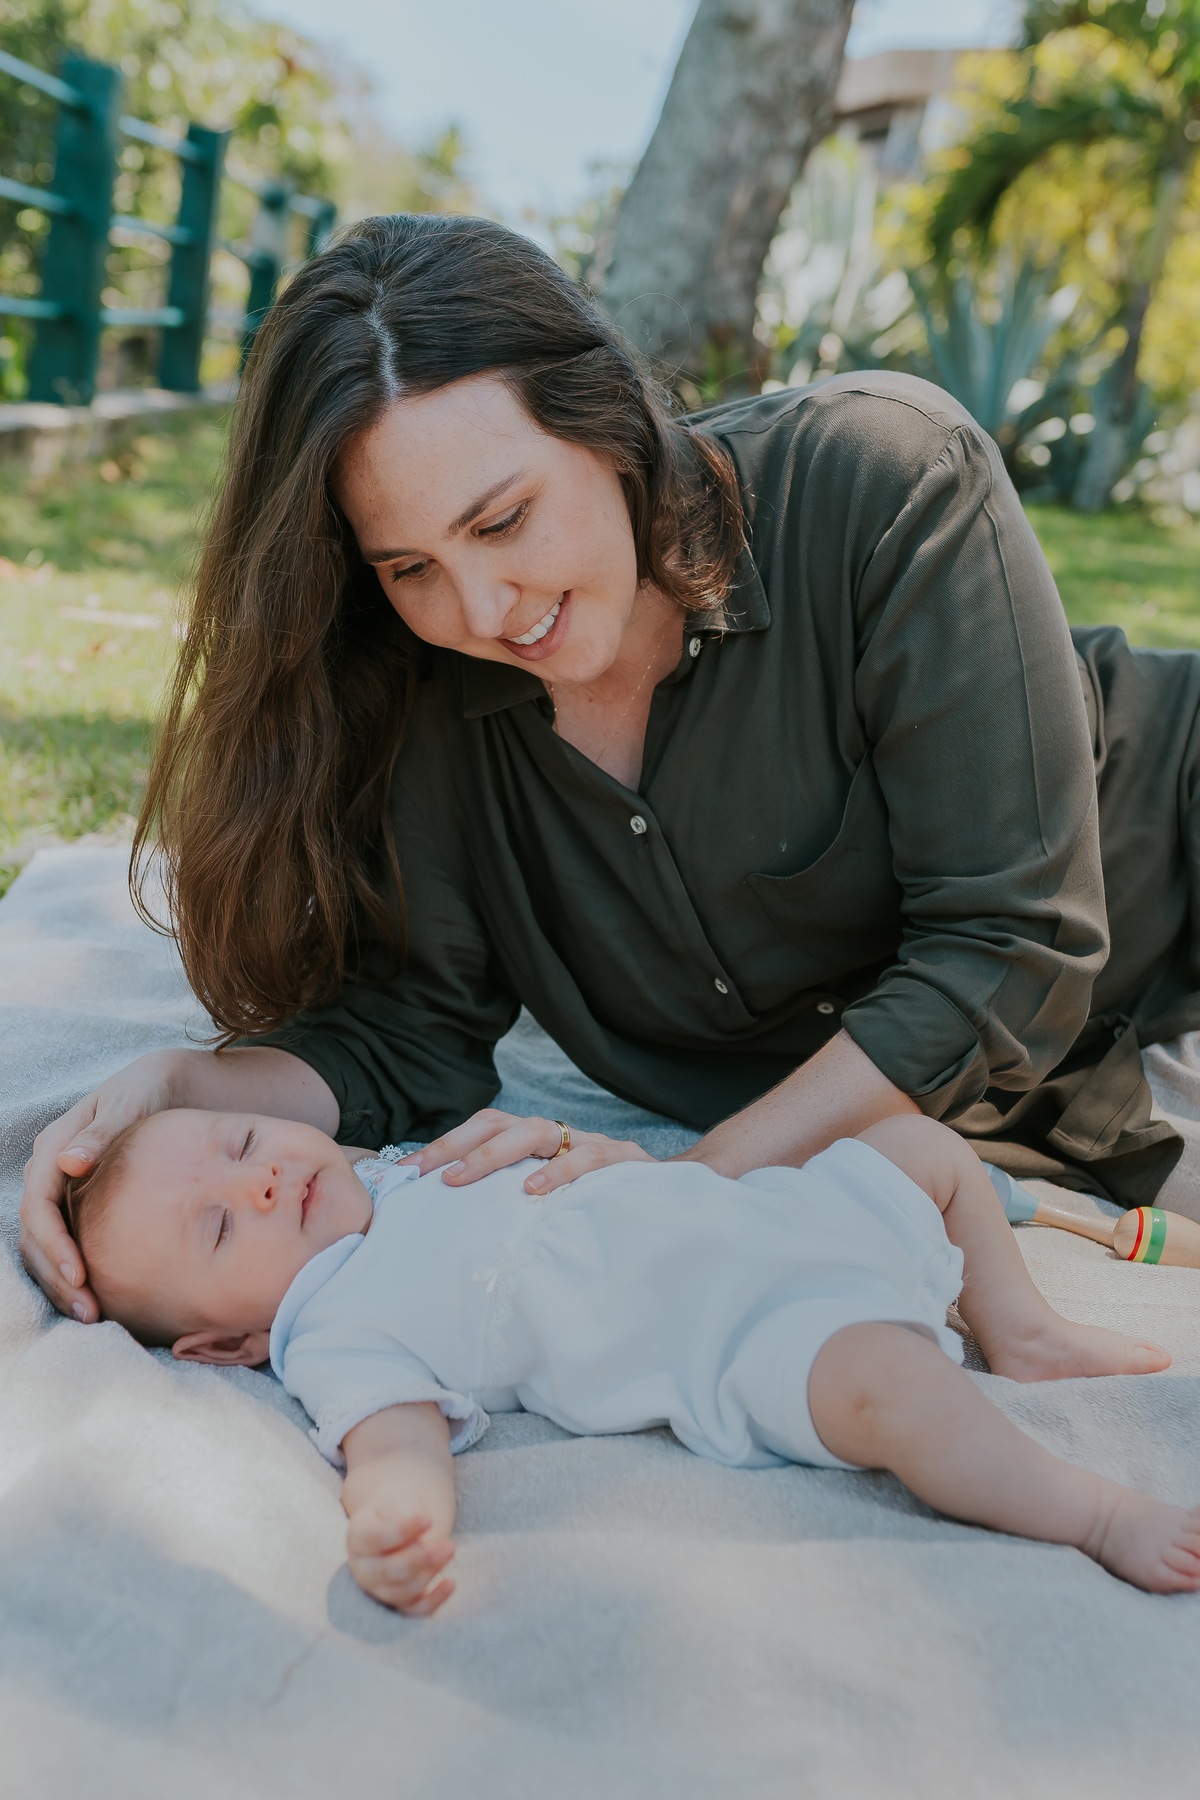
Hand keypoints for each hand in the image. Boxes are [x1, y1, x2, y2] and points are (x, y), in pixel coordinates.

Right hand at [19, 1049, 178, 1321]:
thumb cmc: (145, 1092)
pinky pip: (66, 1245)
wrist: (159, 1087)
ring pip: (44, 1247)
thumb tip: (70, 1162)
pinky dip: (75, 1274)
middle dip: (56, 1277)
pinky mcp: (77, 1206)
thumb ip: (100, 1132)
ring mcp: (60, 1191)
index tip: (80, 1275)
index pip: (37, 1206)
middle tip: (89, 1312)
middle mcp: (49, 1174)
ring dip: (62, 1284)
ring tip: (93, 1315)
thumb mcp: (128, 1104)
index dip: (54, 1243)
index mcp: (53, 1150)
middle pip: (34, 1236)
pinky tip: (102, 1299)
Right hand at [346, 1506, 455, 1614]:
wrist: (399, 1522)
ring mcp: (378, 1589)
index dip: (402, 1531)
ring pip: (401, 1593)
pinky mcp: (397, 1603)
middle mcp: (363, 1568)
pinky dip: (432, 1601)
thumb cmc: (398, 1511)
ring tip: (450, 1550)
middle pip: (386, 1572)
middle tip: (448, 1546)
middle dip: (419, 1560)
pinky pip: (412, 1612)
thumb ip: (405, 1519)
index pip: (375, 1538)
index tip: (428, 1519)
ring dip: (429, 1575)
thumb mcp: (399, 1504)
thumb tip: (420, 1545)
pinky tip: (450, 1584)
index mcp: (358, 1537)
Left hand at [402, 1108, 654, 1195]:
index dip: (445, 1144)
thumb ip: (509, 1203)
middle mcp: (559, 1135)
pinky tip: (533, 1190)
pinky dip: (559, 1171)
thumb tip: (449, 1223)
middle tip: (424, 1174)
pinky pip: (588, 1158)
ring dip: (493, 1154)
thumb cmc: (596, 1206)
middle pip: (500, 1123)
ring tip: (460, 1178)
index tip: (406, 1172)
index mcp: (536, 1142)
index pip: (483, 1128)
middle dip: (456, 1145)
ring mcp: (590, 1142)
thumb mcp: (548, 1203)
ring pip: (537, 1131)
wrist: (668, 1201)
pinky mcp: (622, 1160)